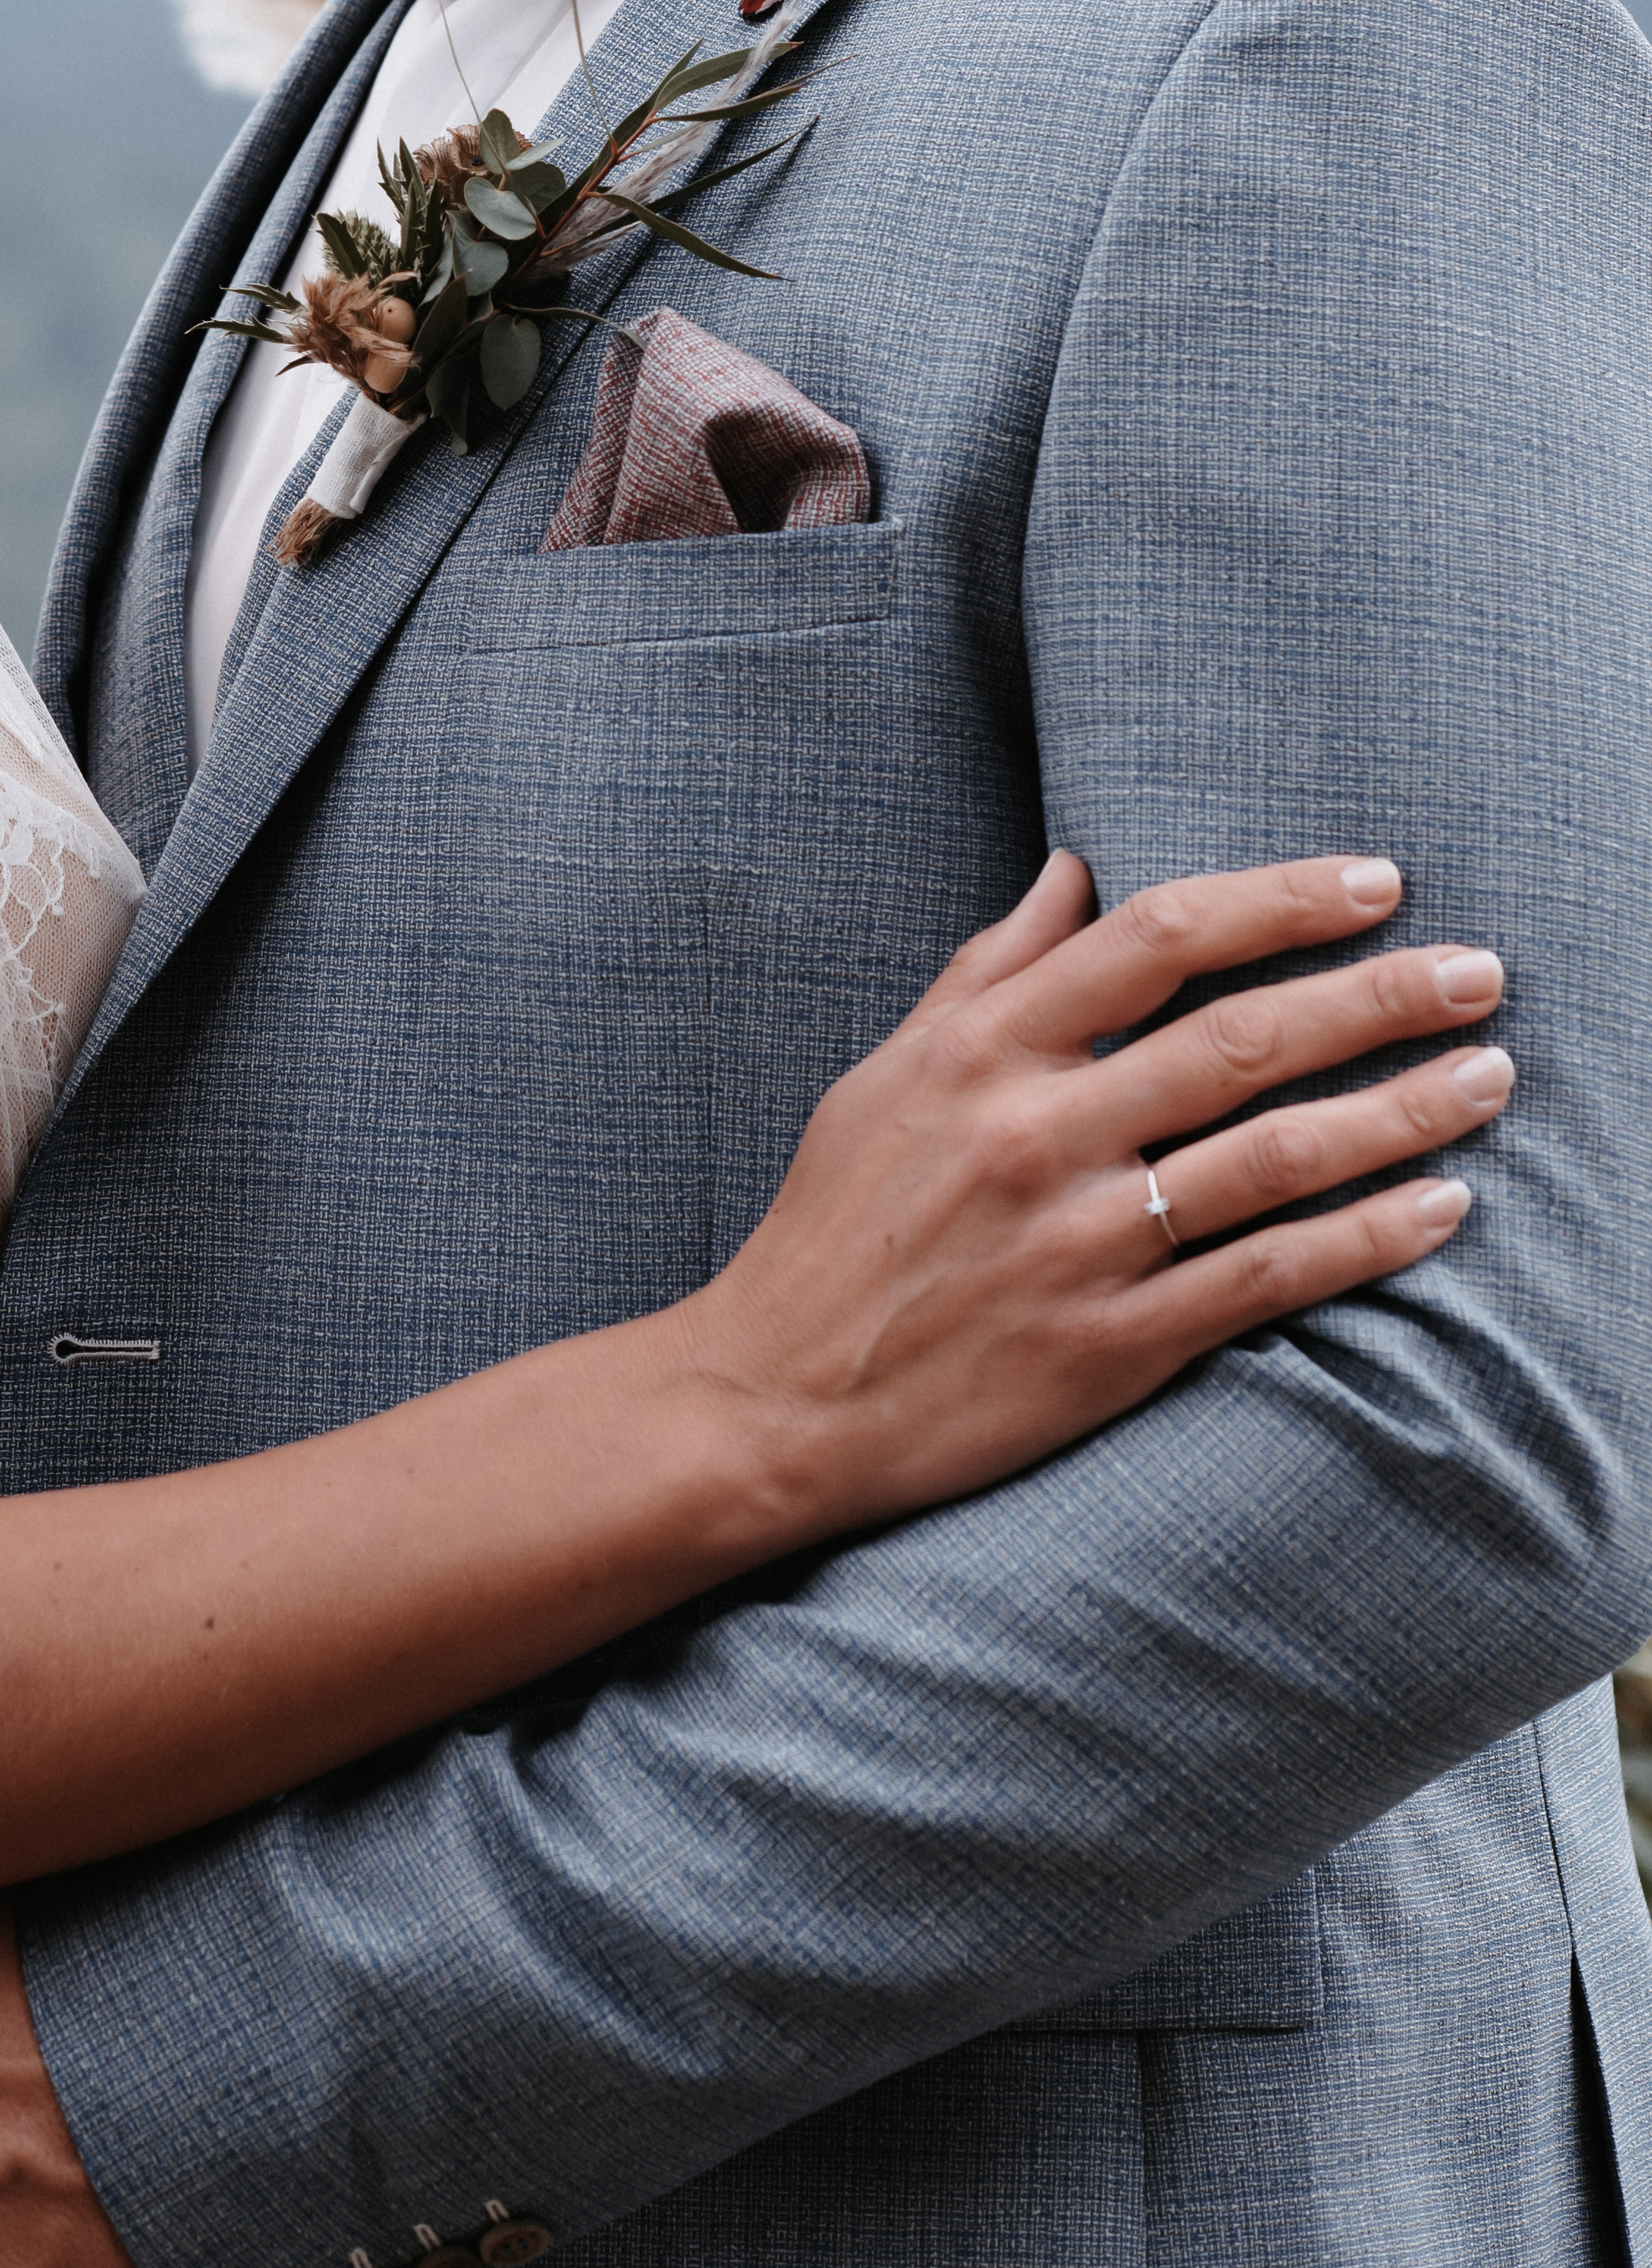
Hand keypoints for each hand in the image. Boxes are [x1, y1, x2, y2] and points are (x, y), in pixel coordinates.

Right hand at [685, 847, 1510, 1534]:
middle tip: (1484, 972)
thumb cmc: (835, 1224)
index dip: (1278, 901)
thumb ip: (989, 971)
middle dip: (1379, 996)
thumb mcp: (889, 1071)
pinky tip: (1440, 1206)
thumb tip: (1074, 869)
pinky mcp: (1111, 1343)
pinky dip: (1365, 1238)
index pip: (1156, 937)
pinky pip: (1266, 1277)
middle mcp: (1036, 1131)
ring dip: (1401, 1112)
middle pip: (1241, 1039)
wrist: (778, 1397)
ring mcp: (1078, 1241)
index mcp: (981, 1050)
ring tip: (1488, 1079)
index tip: (1376, 882)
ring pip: (1274, 1157)